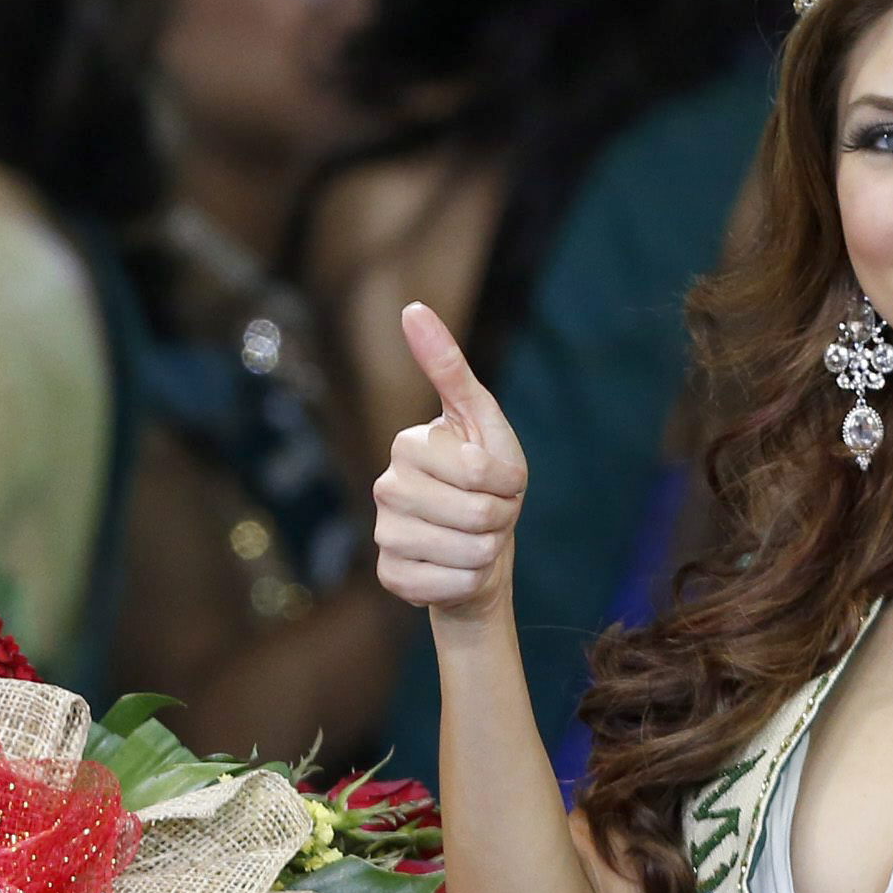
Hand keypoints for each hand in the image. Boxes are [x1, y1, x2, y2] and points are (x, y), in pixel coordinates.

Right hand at [370, 301, 527, 621]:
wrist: (478, 551)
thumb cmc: (487, 481)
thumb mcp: (483, 422)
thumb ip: (449, 368)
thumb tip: (410, 308)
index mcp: (409, 444)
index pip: (480, 470)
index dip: (508, 480)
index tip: (498, 478)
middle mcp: (386, 486)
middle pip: (477, 513)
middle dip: (502, 518)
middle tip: (490, 513)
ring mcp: (384, 532)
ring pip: (468, 551)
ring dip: (489, 551)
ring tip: (476, 541)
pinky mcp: (390, 574)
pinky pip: (450, 584)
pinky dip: (470, 582)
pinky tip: (457, 570)